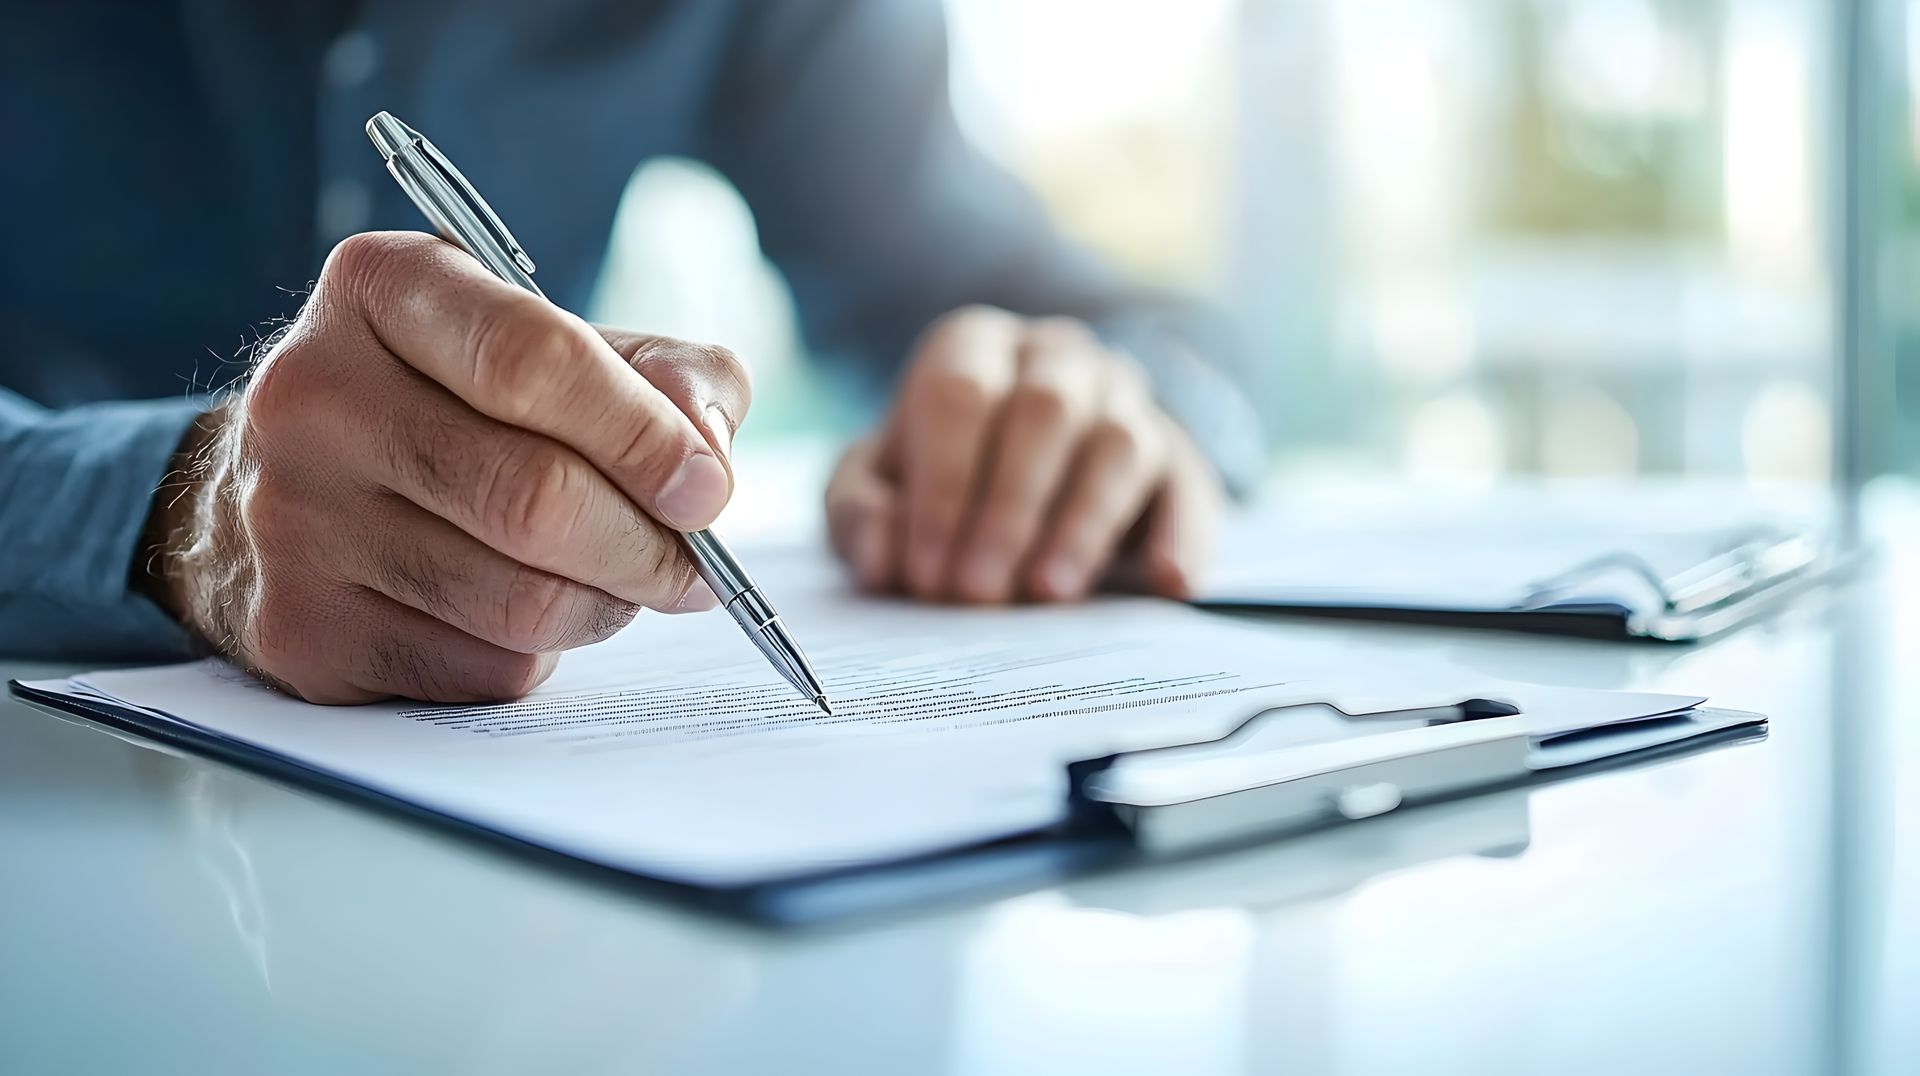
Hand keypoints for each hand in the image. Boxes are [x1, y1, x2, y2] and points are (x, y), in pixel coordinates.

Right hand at [143, 232, 750, 703]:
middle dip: (646, 547)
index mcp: (383, 287)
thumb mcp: (563, 345)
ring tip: (617, 585)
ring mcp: (291, 517)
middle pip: (532, 497)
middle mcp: (313, 393)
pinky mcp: (300, 627)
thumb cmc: (463, 404)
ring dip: (603, 607)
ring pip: (517, 601)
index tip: (707, 490)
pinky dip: (538, 656)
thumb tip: (705, 457)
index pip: (532, 359)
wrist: (292, 489)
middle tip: (694, 569)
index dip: (642, 436)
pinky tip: (527, 616)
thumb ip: (667, 376)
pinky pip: (478, 668)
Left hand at [826, 306, 1221, 604]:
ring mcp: (1126, 400)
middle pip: (1042, 413)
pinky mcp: (1179, 458)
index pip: (960, 395)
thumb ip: (859, 513)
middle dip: (1006, 510)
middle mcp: (1058, 357)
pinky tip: (1166, 584)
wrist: (1020, 472)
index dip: (942, 486)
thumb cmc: (936, 475)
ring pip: (1118, 442)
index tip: (926, 573)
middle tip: (977, 594)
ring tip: (1049, 593)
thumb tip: (880, 560)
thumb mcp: (875, 486)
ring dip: (1081, 523)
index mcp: (975, 346)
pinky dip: (1182, 538)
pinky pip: (1190, 490)